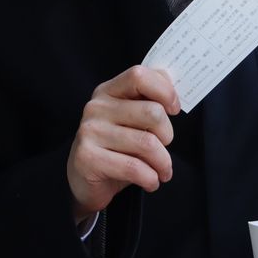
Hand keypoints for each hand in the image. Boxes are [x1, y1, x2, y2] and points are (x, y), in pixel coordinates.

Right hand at [66, 66, 179, 222]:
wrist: (83, 179)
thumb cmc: (115, 148)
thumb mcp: (130, 120)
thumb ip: (149, 100)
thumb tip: (173, 88)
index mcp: (108, 92)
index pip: (139, 76)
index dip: (165, 91)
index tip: (174, 109)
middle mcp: (96, 107)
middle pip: (152, 112)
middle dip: (168, 135)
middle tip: (164, 148)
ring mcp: (90, 132)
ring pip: (147, 144)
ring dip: (163, 163)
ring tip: (162, 171)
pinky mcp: (88, 158)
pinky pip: (134, 167)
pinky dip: (150, 178)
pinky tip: (150, 181)